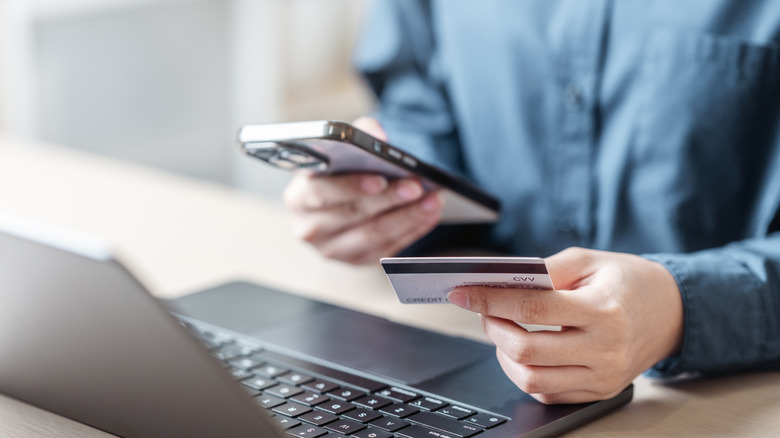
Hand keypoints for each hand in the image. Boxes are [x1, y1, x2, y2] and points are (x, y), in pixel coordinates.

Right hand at [282, 117, 443, 264]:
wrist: (341, 200)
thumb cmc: (340, 172)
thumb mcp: (343, 149)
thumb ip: (359, 134)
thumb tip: (379, 136)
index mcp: (299, 196)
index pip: (321, 192)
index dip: (351, 186)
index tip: (380, 178)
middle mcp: (310, 227)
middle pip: (353, 214)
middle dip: (389, 200)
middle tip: (417, 186)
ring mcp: (332, 249)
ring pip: (373, 235)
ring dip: (407, 217)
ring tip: (432, 200)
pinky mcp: (356, 261)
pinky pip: (387, 249)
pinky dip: (411, 231)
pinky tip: (429, 215)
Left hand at [446, 247, 682, 403]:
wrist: (672, 313)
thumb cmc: (627, 281)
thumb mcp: (589, 260)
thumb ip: (546, 269)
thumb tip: (500, 280)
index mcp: (603, 310)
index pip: (533, 307)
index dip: (490, 300)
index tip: (462, 293)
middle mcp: (605, 349)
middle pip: (526, 350)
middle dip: (492, 328)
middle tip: (483, 310)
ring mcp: (603, 377)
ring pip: (532, 379)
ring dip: (503, 354)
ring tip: (501, 329)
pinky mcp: (599, 393)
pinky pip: (548, 392)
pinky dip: (524, 372)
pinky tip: (523, 350)